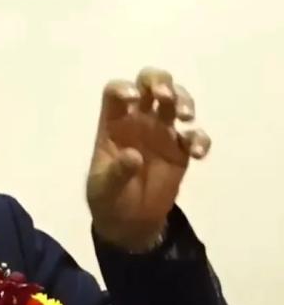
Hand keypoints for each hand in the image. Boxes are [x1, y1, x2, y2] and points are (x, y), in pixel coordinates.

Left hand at [87, 67, 211, 251]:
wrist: (129, 222)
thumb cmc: (108, 198)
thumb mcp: (104, 189)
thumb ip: (117, 172)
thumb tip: (134, 157)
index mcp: (113, 123)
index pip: (115, 91)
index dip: (124, 88)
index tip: (133, 99)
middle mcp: (138, 120)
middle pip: (150, 83)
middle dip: (160, 82)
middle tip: (165, 97)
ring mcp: (161, 132)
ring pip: (176, 100)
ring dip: (184, 100)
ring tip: (185, 117)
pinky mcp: (181, 151)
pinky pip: (195, 136)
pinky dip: (200, 139)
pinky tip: (197, 153)